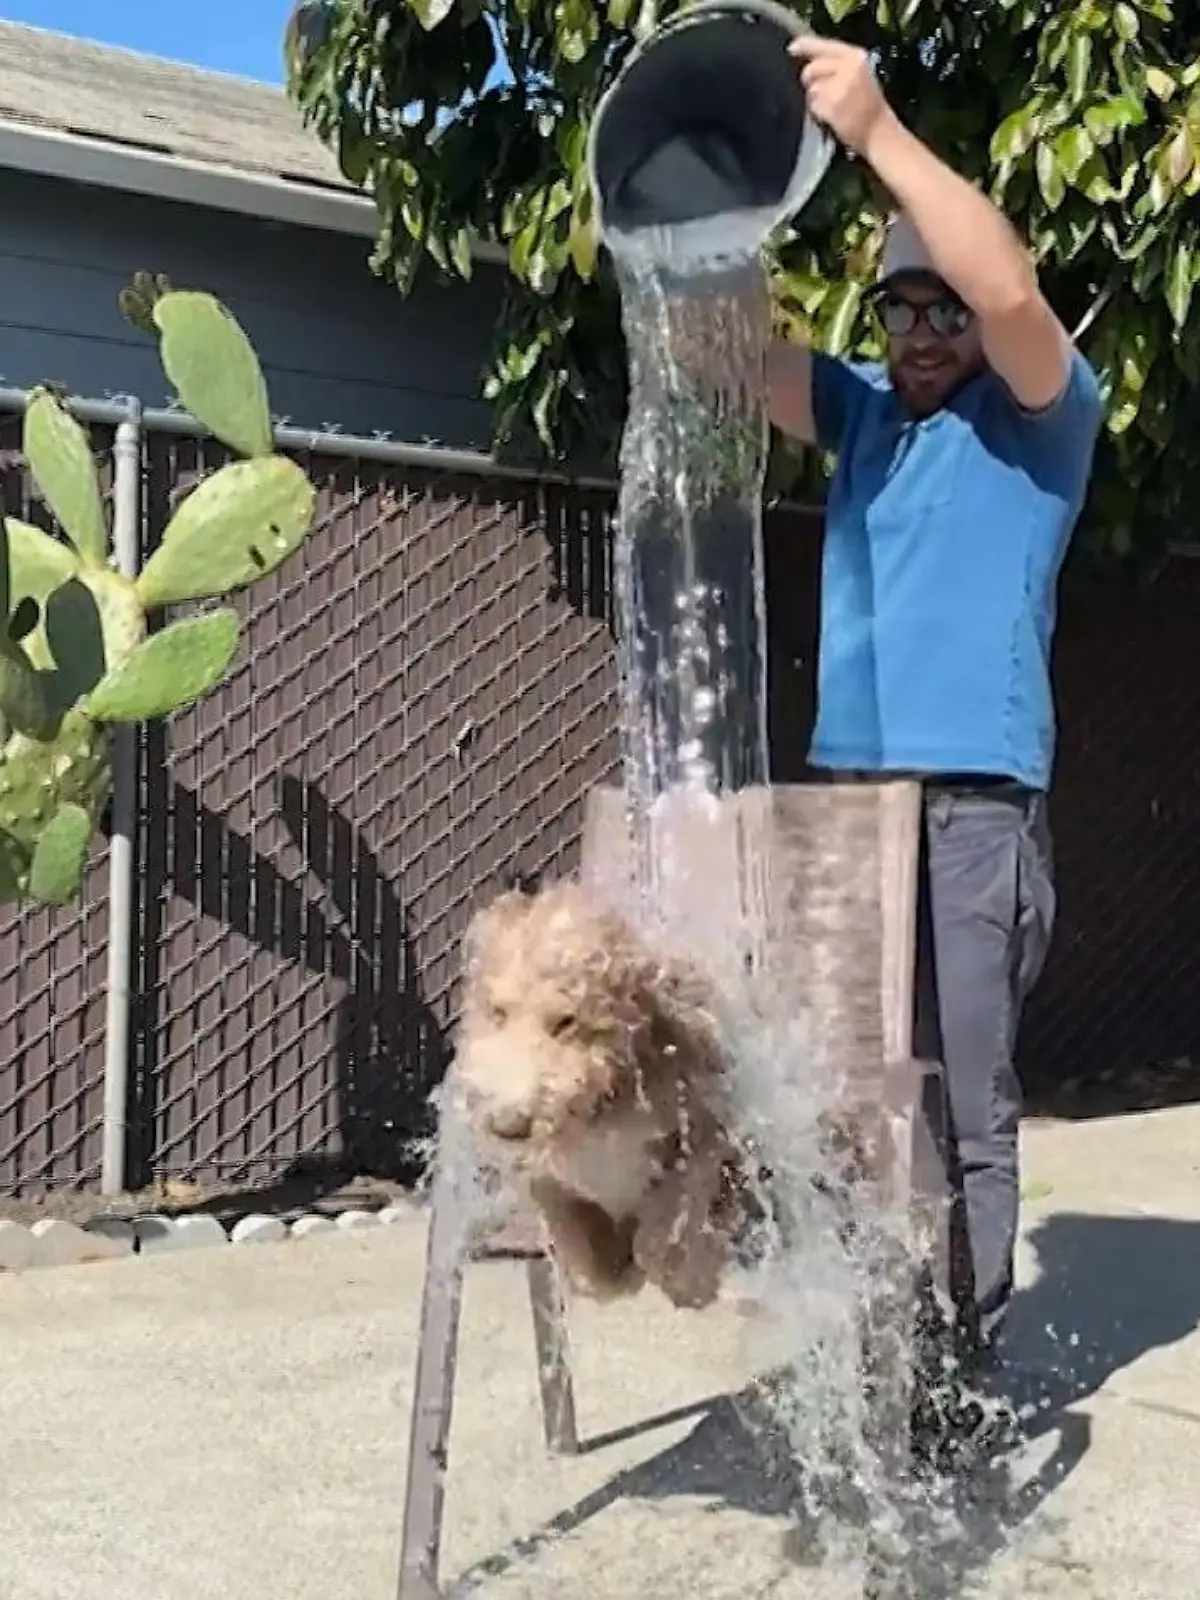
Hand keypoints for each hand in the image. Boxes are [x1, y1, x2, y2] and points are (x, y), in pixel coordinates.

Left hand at [788, 34, 893, 158]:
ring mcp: (840, 86)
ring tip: (833, 107)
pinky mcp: (832, 104)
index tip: (792, 48)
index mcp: (856, 56)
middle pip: (812, 68)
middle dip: (810, 81)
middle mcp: (849, 67)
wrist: (879, 132)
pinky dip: (818, 113)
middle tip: (824, 94)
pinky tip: (833, 117)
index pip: (824, 45)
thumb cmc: (867, 107)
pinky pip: (813, 106)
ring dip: (816, 100)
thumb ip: (836, 64)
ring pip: (811, 89)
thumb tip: (807, 58)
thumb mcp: (858, 75)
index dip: (805, 46)